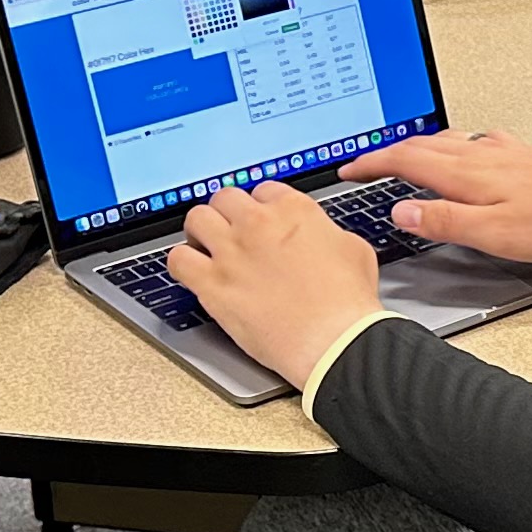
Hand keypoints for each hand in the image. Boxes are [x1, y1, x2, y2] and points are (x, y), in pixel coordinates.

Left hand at [166, 182, 384, 394]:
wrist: (333, 340)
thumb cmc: (347, 303)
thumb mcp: (353, 249)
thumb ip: (326, 231)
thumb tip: (316, 235)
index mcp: (293, 210)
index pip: (263, 190)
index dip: (261, 207)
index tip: (261, 221)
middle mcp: (258, 224)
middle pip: (226, 198)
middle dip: (229, 213)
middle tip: (232, 230)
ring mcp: (231, 252)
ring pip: (197, 219)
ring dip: (201, 230)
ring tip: (207, 246)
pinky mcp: (213, 285)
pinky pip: (177, 259)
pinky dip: (181, 262)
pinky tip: (192, 271)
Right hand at [347, 131, 531, 263]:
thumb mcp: (492, 232)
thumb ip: (445, 221)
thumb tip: (402, 213)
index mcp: (465, 174)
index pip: (405, 162)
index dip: (372, 165)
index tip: (349, 170)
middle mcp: (478, 155)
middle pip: (419, 146)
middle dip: (385, 153)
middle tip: (364, 162)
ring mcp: (498, 151)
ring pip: (444, 140)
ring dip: (415, 146)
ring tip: (400, 154)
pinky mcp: (518, 154)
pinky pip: (472, 141)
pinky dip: (452, 144)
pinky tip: (463, 149)